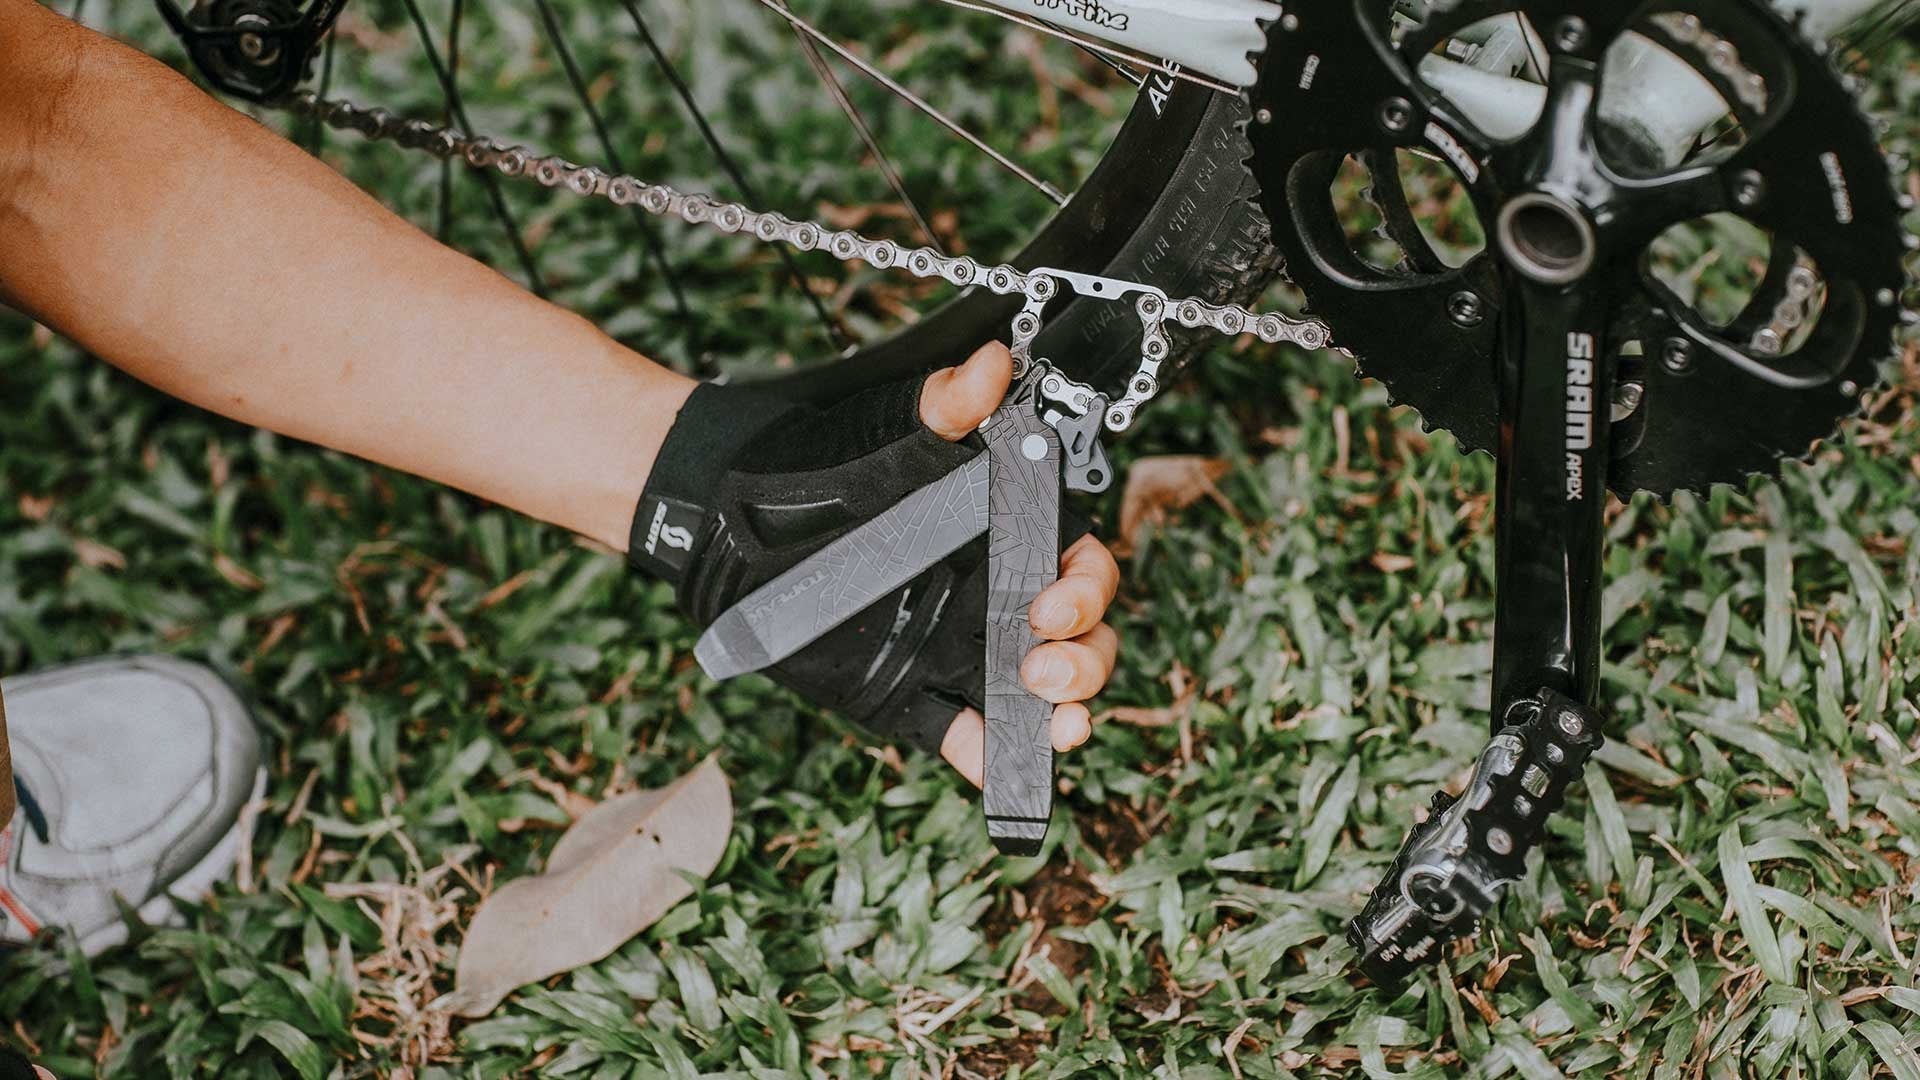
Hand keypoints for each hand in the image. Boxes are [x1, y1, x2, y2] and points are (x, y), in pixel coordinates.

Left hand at [632, 343, 1119, 777]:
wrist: (729, 508)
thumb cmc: (819, 459)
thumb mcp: (886, 428)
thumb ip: (943, 405)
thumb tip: (991, 368)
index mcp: (1004, 531)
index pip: (1078, 566)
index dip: (1084, 591)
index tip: (1050, 605)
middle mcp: (992, 593)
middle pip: (1076, 640)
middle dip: (1085, 663)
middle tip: (1044, 670)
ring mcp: (953, 647)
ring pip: (1031, 695)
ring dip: (1056, 718)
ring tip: (1055, 728)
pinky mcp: (908, 693)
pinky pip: (961, 734)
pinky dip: (985, 757)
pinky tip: (992, 766)